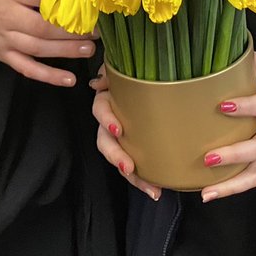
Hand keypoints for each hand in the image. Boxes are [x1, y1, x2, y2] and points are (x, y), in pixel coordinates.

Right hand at [0, 0, 94, 86]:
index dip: (67, 2)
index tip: (88, 5)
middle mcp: (8, 15)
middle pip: (43, 27)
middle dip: (72, 31)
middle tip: (95, 32)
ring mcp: (6, 38)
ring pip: (38, 48)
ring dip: (66, 51)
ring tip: (89, 50)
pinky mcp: (4, 56)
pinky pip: (27, 68)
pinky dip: (48, 76)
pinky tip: (68, 79)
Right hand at [90, 66, 161, 200]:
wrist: (157, 74)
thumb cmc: (140, 70)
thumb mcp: (124, 65)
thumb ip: (110, 70)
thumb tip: (98, 82)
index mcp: (109, 99)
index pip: (100, 109)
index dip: (107, 120)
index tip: (118, 130)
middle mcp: (111, 120)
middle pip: (105, 142)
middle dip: (116, 156)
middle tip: (129, 168)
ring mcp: (123, 136)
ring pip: (120, 158)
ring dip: (132, 176)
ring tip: (150, 188)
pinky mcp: (136, 147)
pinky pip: (135, 165)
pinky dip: (144, 179)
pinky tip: (156, 190)